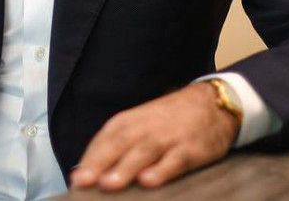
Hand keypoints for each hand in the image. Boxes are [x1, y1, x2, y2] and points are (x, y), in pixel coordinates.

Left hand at [70, 82, 239, 190]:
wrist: (212, 103)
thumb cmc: (170, 119)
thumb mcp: (143, 122)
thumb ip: (119, 143)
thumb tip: (90, 168)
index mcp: (132, 120)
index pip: (107, 138)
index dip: (91, 158)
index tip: (77, 179)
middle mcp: (147, 126)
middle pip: (120, 143)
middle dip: (100, 163)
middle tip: (84, 182)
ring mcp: (169, 137)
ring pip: (144, 151)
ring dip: (125, 168)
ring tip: (108, 184)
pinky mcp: (190, 149)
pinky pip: (174, 160)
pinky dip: (161, 171)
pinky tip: (148, 182)